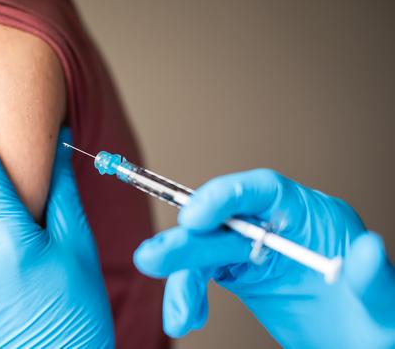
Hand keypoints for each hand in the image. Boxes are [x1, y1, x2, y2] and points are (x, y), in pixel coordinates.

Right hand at [134, 169, 394, 347]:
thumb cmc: (376, 322)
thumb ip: (376, 280)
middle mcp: (275, 226)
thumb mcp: (384, 308)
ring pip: (203, 250)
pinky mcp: (237, 272)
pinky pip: (200, 276)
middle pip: (222, 222)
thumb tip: (369, 248)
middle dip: (186, 242)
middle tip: (152, 259)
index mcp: (311, 216)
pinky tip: (186, 318)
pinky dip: (187, 296)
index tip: (194, 216)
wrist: (356, 346)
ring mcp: (253, 249)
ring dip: (180, 276)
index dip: (225, 196)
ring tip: (178, 313)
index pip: (263, 190)